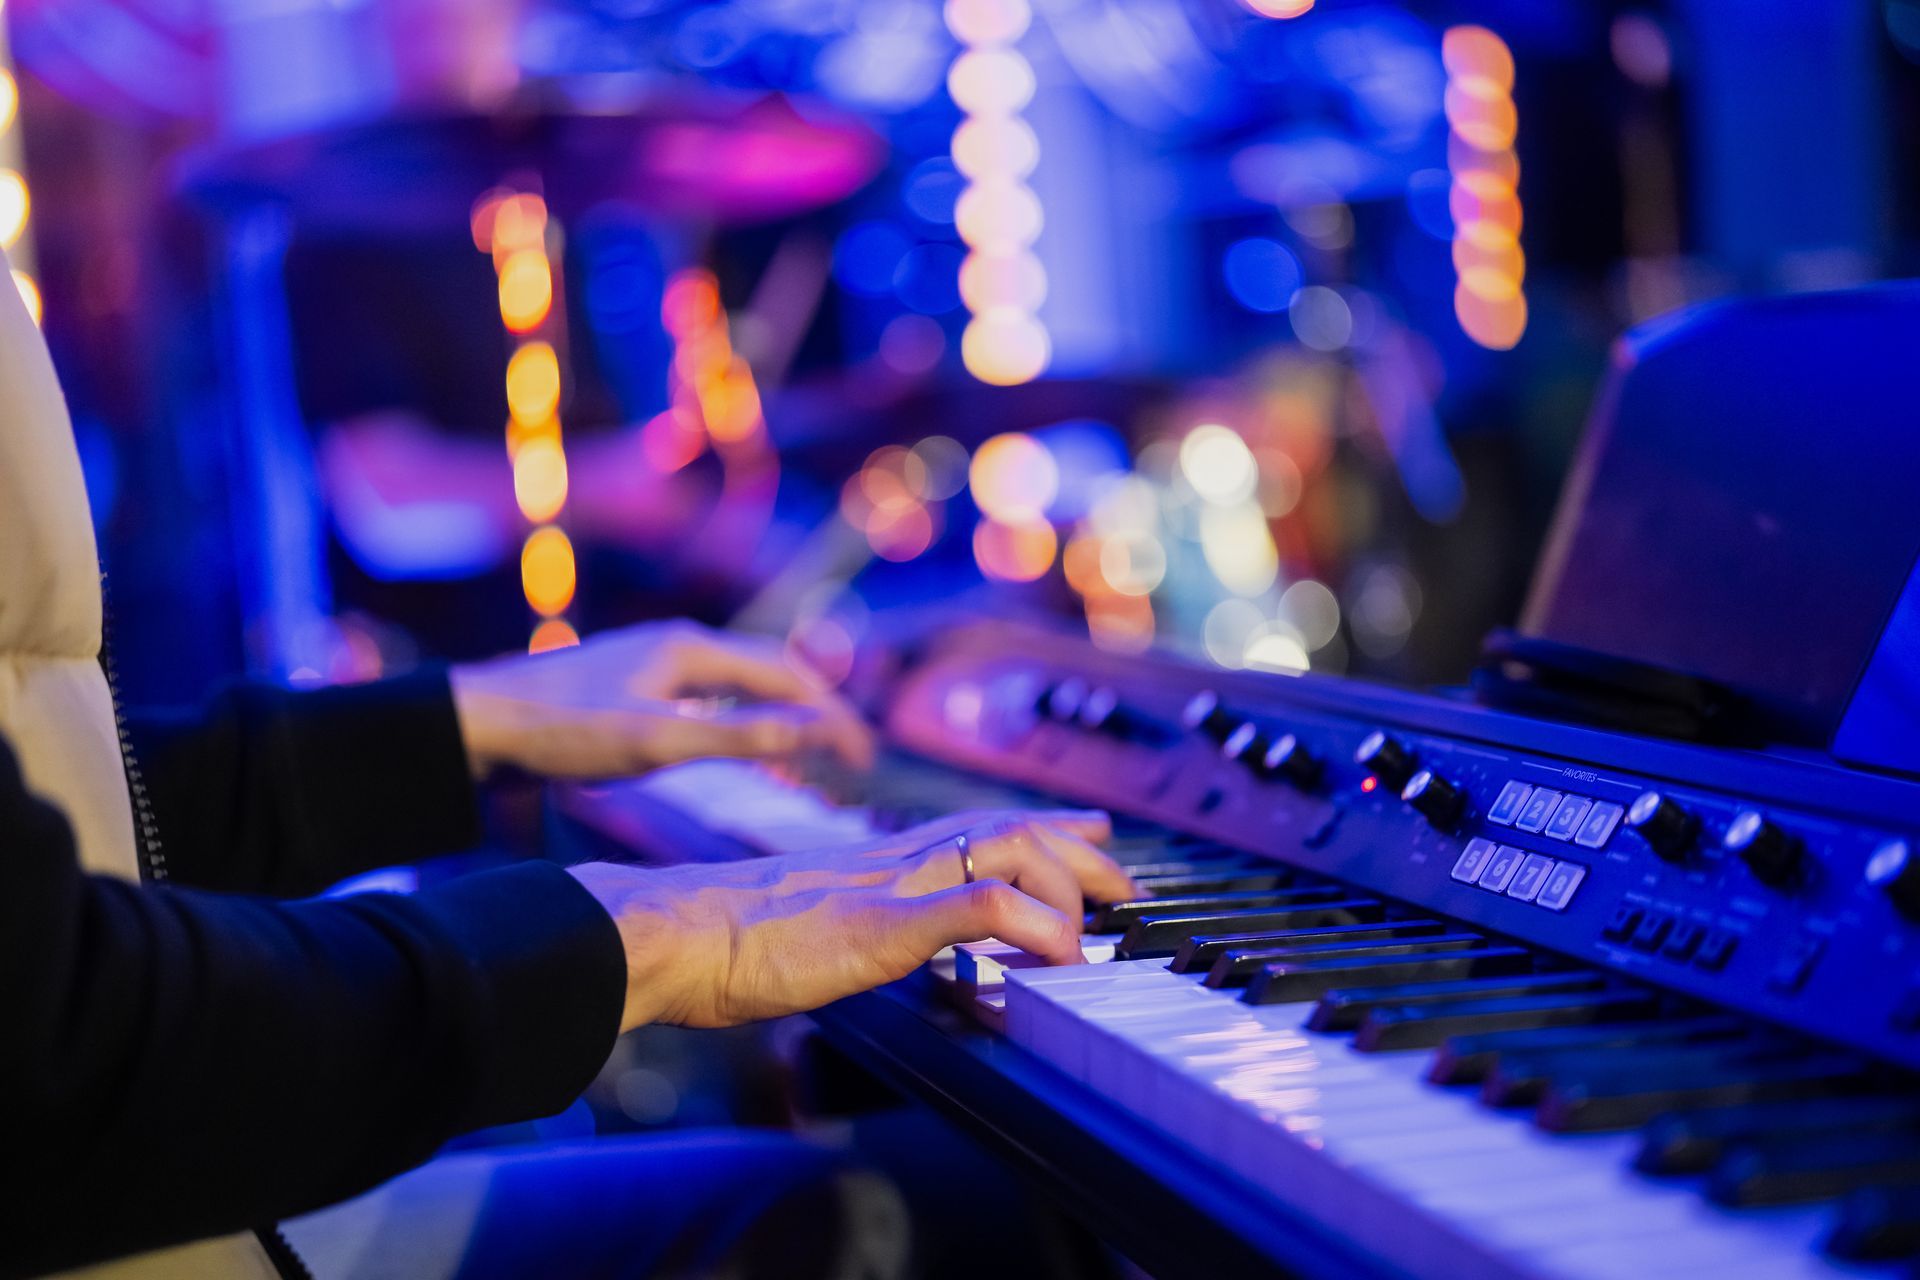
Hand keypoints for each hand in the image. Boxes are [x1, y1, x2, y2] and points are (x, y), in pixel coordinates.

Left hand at [449, 620, 875, 780]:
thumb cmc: (563, 730)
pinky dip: (741, 715)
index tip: (864, 757)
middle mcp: (678, 644)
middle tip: (851, 752)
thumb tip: (814, 733)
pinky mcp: (631, 684)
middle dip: (816, 707)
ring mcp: (653, 662)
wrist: (478, 722)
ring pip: (737, 681)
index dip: (832, 716)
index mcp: (691, 648)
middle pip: (768, 671)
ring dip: (781, 710)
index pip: (786, 676)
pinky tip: (735, 739)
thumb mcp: (658, 741)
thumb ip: (739, 737)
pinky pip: (707, 693)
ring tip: (810, 746)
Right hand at [569, 809, 1135, 1031]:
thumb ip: (831, 926)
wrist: (665, 931)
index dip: (1034, 830)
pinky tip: (1056, 953)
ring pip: (1005, 852)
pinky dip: (1030, 926)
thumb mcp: (789, 926)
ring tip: (1098, 924)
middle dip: (1075, 850)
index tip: (1080, 837)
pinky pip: (976, 910)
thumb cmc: (708, 938)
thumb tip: (843, 948)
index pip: (968, 828)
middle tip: (1123, 876)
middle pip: (1005, 829)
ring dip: (1065, 883)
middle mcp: (889, 863)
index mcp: (869, 863)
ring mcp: (889, 889)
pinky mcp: (881, 925)